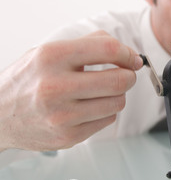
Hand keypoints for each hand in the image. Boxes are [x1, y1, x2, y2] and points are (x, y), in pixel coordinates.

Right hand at [0, 31, 143, 151]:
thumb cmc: (29, 80)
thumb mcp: (49, 51)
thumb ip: (90, 44)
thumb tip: (129, 53)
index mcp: (51, 57)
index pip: (107, 50)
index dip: (127, 54)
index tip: (132, 59)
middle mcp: (55, 86)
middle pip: (119, 80)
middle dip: (128, 76)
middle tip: (124, 75)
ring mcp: (61, 115)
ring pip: (118, 102)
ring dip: (117, 95)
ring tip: (101, 91)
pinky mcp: (68, 136)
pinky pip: (108, 120)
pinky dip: (105, 111)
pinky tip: (88, 107)